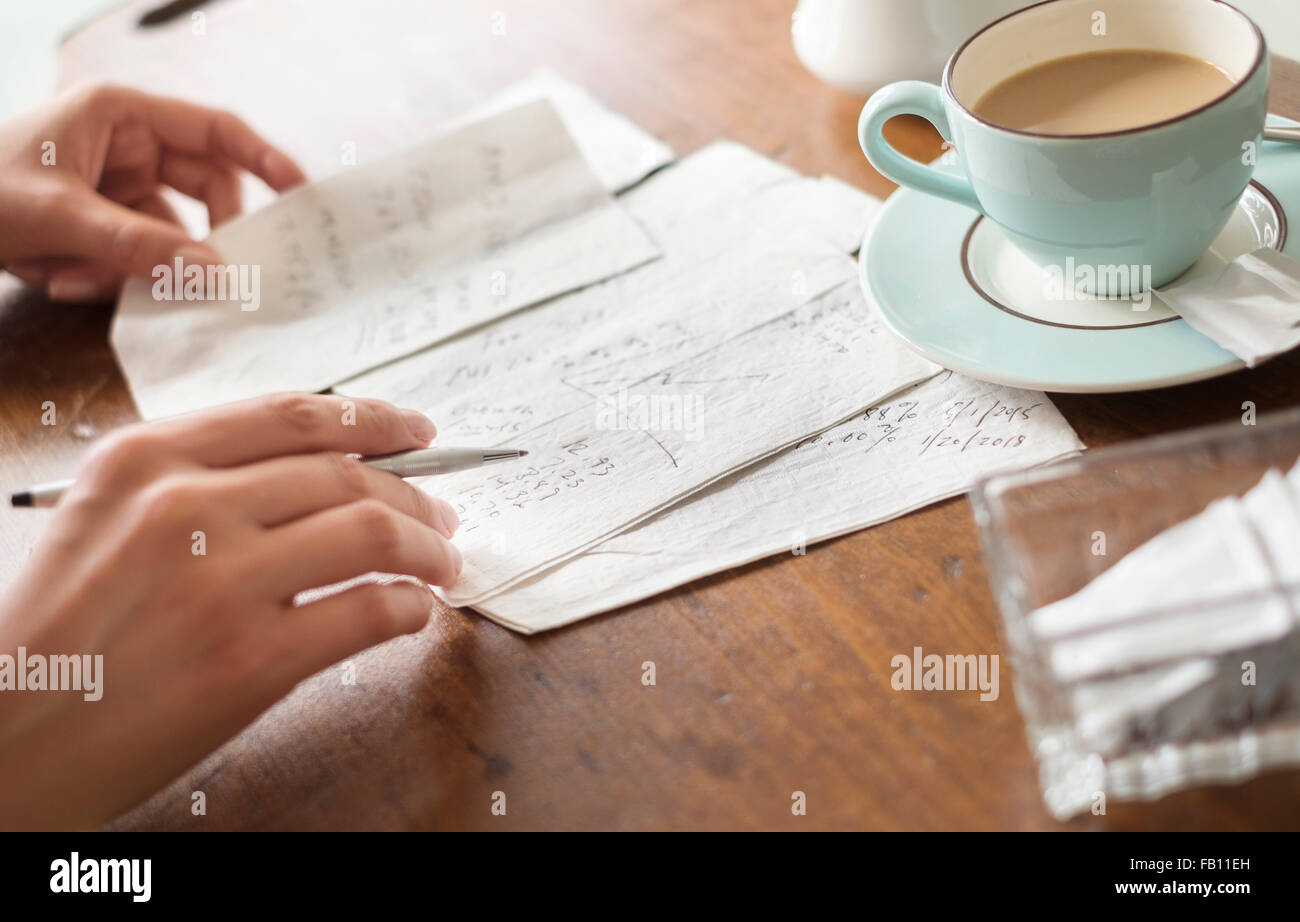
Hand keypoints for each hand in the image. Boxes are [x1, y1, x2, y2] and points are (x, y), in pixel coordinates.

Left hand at [0, 83, 305, 301]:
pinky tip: (58, 279)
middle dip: (186, 240)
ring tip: (76, 278)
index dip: (265, 162)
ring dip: (132, 267)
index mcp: (119, 114)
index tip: (302, 197)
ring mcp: (111, 184)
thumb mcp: (58, 217)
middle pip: (200, 194)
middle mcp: (123, 144)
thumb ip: (141, 246)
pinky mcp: (98, 222)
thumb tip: (213, 274)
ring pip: (166, 235)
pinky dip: (104, 276)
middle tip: (196, 278)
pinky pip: (135, 255)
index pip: (215, 132)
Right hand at [0, 393, 460, 829]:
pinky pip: (370, 612)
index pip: (294, 416)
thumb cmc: (60, 633)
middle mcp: (183, 507)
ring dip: (428, 548)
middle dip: (415, 493)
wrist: (9, 741)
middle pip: (345, 473)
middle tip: (442, 515)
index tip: (417, 431)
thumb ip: (199, 480)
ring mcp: (219, 583)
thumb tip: (325, 469)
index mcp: (144, 459)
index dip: (374, 418)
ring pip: (373, 533)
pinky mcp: (250, 660)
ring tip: (443, 564)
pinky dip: (411, 608)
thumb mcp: (104, 519)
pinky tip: (414, 612)